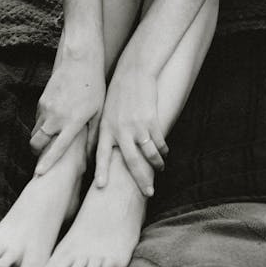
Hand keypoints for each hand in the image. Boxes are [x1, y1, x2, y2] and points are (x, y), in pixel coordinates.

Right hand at [31, 47, 105, 174]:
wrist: (79, 61)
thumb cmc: (94, 87)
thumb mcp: (98, 113)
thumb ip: (92, 136)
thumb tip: (90, 157)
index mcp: (72, 122)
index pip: (56, 148)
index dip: (47, 163)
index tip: (39, 175)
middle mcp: (55, 117)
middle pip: (37, 143)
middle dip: (38, 153)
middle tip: (44, 159)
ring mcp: (46, 108)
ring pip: (36, 132)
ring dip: (41, 139)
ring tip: (52, 142)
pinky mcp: (41, 101)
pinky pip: (38, 119)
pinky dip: (43, 126)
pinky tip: (55, 124)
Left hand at [95, 65, 167, 195]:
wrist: (134, 73)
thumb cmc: (118, 93)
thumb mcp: (106, 112)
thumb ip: (106, 132)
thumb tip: (106, 153)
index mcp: (106, 128)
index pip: (102, 154)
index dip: (101, 171)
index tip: (101, 186)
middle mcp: (121, 130)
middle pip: (131, 161)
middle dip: (141, 179)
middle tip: (148, 192)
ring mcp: (137, 126)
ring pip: (150, 154)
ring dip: (157, 164)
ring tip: (160, 168)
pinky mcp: (151, 120)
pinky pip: (159, 142)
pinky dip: (163, 149)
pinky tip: (164, 152)